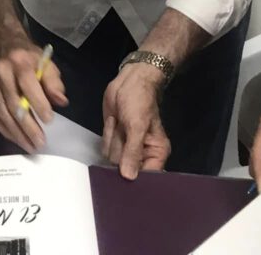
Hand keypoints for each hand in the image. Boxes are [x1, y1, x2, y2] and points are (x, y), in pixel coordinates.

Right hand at [0, 42, 67, 152]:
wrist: (5, 48)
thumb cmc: (30, 59)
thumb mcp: (46, 63)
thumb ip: (54, 82)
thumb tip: (61, 102)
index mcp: (19, 62)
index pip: (27, 84)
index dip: (38, 103)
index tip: (49, 121)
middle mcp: (2, 73)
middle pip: (13, 104)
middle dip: (28, 126)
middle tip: (40, 142)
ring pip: (3, 114)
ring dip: (17, 133)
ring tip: (31, 146)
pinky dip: (6, 131)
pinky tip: (17, 140)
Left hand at [102, 63, 170, 178]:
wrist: (129, 82)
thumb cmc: (140, 101)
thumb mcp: (138, 125)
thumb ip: (132, 152)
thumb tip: (128, 177)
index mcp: (156, 153)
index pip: (146, 177)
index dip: (135, 178)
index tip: (125, 170)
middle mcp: (142, 155)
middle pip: (125, 169)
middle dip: (121, 150)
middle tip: (124, 131)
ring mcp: (126, 148)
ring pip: (113, 158)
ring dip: (114, 139)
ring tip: (121, 122)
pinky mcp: (114, 139)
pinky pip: (105, 147)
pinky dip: (107, 134)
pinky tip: (114, 121)